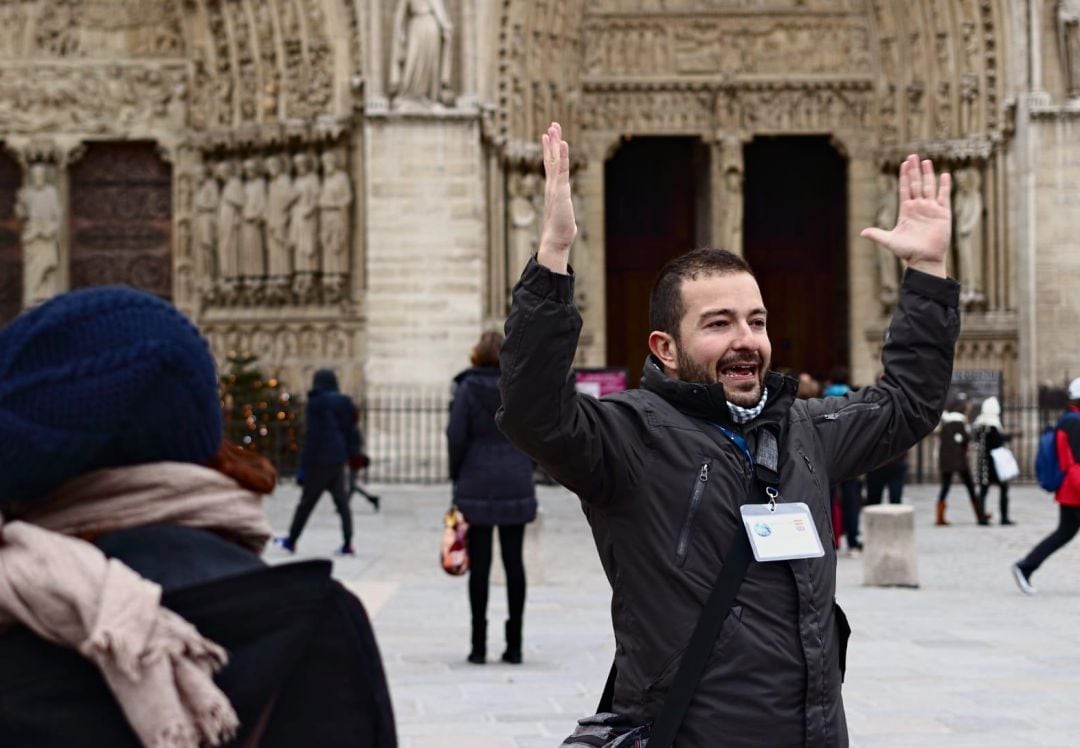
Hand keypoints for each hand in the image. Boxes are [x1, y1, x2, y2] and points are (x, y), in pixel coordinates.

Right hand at [538, 122, 576, 272]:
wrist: (555, 240)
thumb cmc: (560, 231)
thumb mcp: (564, 215)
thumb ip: (565, 212)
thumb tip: (569, 221)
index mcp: (553, 188)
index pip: (551, 165)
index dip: (550, 150)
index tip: (548, 136)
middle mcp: (552, 185)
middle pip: (551, 158)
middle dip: (552, 141)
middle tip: (552, 125)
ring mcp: (555, 186)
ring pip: (554, 160)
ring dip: (555, 143)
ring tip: (554, 128)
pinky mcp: (560, 190)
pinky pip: (562, 169)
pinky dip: (562, 155)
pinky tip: (563, 143)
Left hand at [860, 154, 950, 277]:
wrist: (924, 259)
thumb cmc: (907, 251)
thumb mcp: (889, 241)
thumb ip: (877, 234)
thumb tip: (862, 233)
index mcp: (906, 210)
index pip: (905, 188)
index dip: (904, 176)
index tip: (904, 163)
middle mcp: (919, 207)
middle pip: (916, 183)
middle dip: (914, 170)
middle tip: (913, 155)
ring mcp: (931, 209)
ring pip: (929, 186)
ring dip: (928, 174)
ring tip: (926, 161)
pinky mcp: (943, 213)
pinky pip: (944, 196)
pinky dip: (944, 185)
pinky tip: (945, 174)